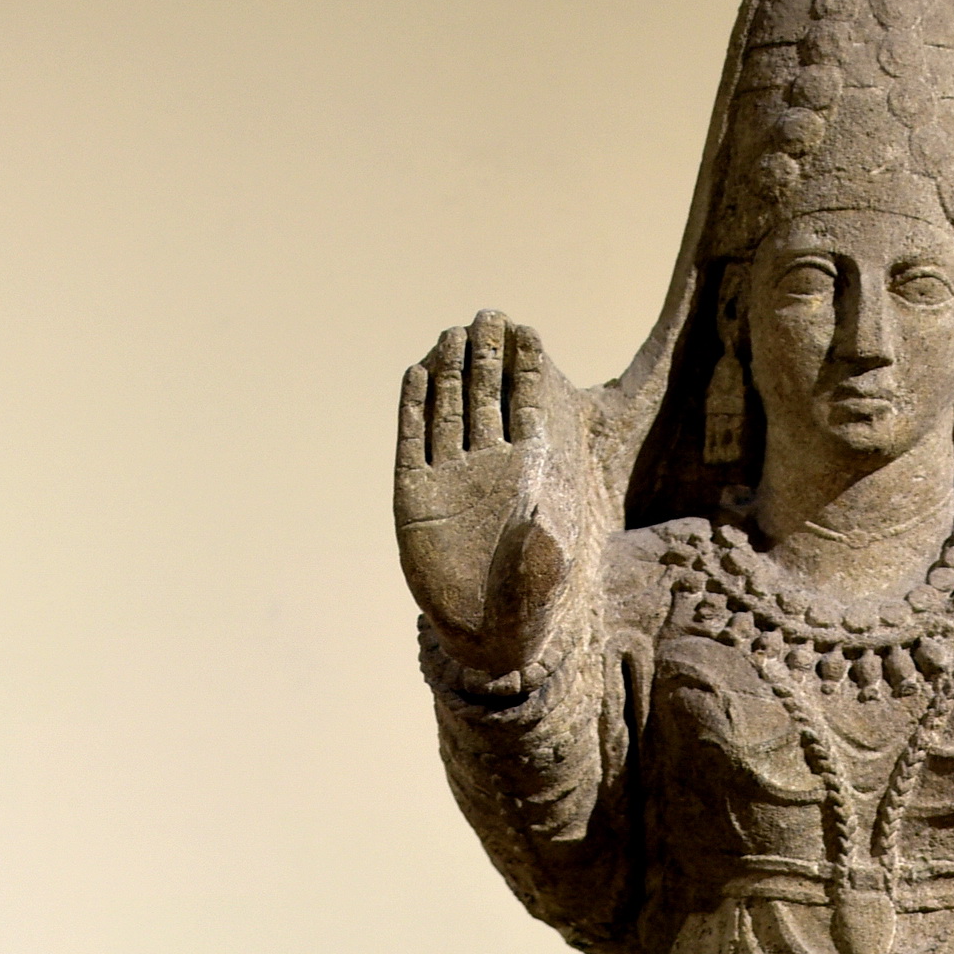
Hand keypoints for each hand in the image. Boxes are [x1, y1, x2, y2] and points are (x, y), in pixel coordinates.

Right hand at [395, 311, 577, 665]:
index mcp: (523, 480)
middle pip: (484, 398)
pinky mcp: (414, 496)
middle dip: (486, 356)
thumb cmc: (524, 611)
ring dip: (450, 372)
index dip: (527, 371)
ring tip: (453, 333)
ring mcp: (448, 480)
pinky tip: (415, 374)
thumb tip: (540, 528)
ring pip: (448, 411)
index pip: (526, 410)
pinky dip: (413, 407)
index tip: (528, 332)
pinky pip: (412, 441)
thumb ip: (539, 557)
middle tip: (488, 315)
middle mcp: (484, 471)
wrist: (482, 637)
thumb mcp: (538, 586)